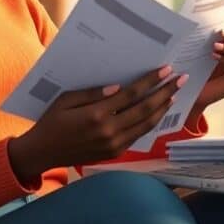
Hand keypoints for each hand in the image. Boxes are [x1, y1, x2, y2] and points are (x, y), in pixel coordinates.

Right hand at [9, 64, 187, 179]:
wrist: (43, 152)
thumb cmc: (51, 121)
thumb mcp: (65, 100)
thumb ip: (92, 93)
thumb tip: (118, 87)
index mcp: (96, 115)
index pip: (131, 94)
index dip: (150, 81)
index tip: (165, 70)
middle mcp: (109, 131)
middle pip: (145, 109)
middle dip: (165, 92)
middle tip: (180, 79)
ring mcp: (114, 145)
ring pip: (146, 125)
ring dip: (163, 108)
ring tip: (174, 94)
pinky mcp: (114, 153)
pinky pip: (138, 136)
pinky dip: (151, 123)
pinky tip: (157, 112)